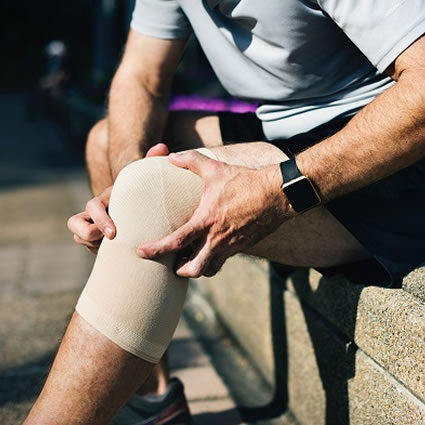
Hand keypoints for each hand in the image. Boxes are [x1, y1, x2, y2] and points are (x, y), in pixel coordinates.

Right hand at [68, 143, 169, 253]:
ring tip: (117, 247)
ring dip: (94, 244)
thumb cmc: (146, 193)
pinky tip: (121, 253)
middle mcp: (95, 212)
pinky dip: (101, 252)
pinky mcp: (97, 240)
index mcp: (106, 199)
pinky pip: (91, 248)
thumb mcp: (147, 180)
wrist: (143, 209)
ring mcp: (94, 226)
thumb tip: (162, 147)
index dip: (99, 220)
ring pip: (81, 237)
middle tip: (111, 241)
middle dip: (88, 235)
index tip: (114, 233)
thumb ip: (151, 163)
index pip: (91, 207)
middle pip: (74, 224)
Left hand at [137, 150, 286, 276]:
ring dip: (197, 268)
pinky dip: (213, 260)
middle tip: (172, 263)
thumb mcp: (215, 168)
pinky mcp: (242, 246)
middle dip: (180, 271)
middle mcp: (217, 239)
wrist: (277, 194)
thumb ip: (191, 160)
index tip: (141, 252)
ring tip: (190, 258)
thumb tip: (171, 156)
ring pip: (210, 269)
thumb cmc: (245, 181)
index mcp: (206, 221)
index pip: (176, 242)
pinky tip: (210, 248)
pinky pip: (224, 260)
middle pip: (194, 269)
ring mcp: (231, 246)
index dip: (155, 249)